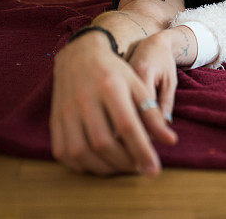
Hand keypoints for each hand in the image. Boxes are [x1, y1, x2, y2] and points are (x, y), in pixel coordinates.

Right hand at [50, 33, 177, 176]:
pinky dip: (81, 165)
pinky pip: (63, 153)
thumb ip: (152, 114)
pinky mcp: (55, 121)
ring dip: (104, 168)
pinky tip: (99, 163)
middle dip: (124, 163)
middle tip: (138, 168)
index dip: (141, 151)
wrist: (80, 56)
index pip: (127, 126)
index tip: (153, 170)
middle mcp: (85, 100)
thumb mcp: (138, 86)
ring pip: (80, 152)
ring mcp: (66, 111)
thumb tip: (170, 141)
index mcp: (110, 87)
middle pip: (103, 143)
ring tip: (121, 166)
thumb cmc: (115, 72)